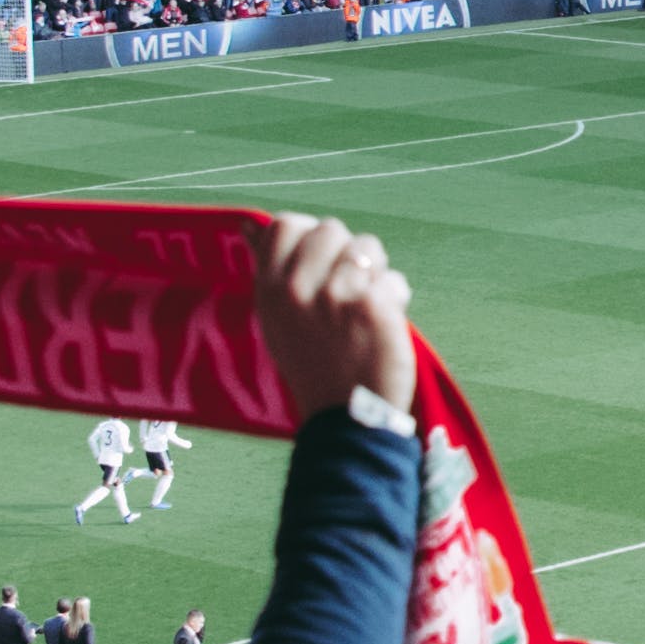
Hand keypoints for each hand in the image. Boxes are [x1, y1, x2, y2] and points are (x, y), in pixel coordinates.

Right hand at [252, 213, 419, 426]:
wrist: (345, 419)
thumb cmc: (314, 366)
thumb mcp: (275, 319)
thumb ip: (270, 270)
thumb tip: (248, 224)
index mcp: (269, 289)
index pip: (285, 224)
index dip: (309, 237)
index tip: (320, 265)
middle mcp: (296, 288)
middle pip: (331, 229)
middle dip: (346, 254)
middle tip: (346, 293)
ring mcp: (334, 294)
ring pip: (368, 247)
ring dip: (375, 273)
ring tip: (365, 309)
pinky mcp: (371, 304)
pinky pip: (393, 279)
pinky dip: (395, 299)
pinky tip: (383, 325)